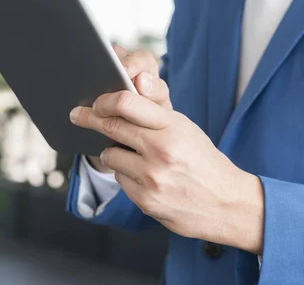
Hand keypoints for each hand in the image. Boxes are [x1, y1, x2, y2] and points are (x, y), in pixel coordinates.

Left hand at [70, 91, 264, 253]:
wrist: (227, 203)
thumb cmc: (204, 161)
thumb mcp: (186, 130)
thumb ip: (155, 116)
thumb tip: (119, 102)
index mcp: (173, 126)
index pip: (127, 102)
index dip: (103, 100)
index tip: (93, 101)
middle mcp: (161, 149)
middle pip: (111, 126)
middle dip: (89, 119)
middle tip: (76, 115)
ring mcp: (152, 177)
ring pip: (110, 155)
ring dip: (112, 152)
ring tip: (129, 154)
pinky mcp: (146, 200)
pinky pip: (120, 179)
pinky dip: (126, 174)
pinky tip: (143, 177)